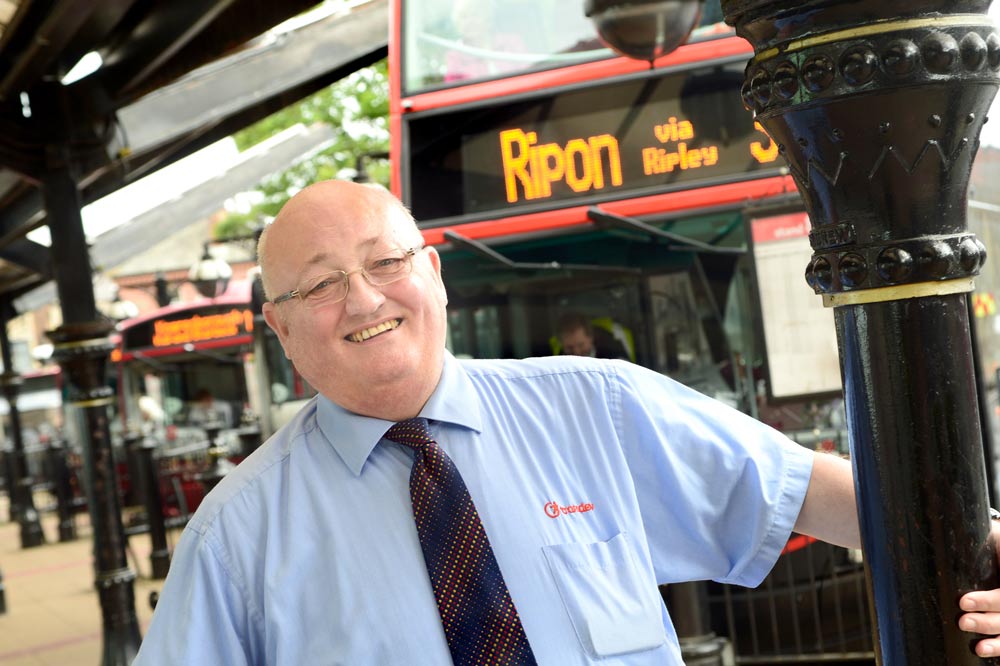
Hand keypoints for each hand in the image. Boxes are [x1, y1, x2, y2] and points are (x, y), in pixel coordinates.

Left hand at [959, 522, 999, 657]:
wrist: (997, 544)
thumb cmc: (989, 540)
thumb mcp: (986, 536)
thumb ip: (972, 540)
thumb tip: (939, 527)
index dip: (988, 601)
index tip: (963, 602)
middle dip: (987, 621)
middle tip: (962, 621)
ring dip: (998, 641)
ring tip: (979, 647)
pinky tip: (987, 651)